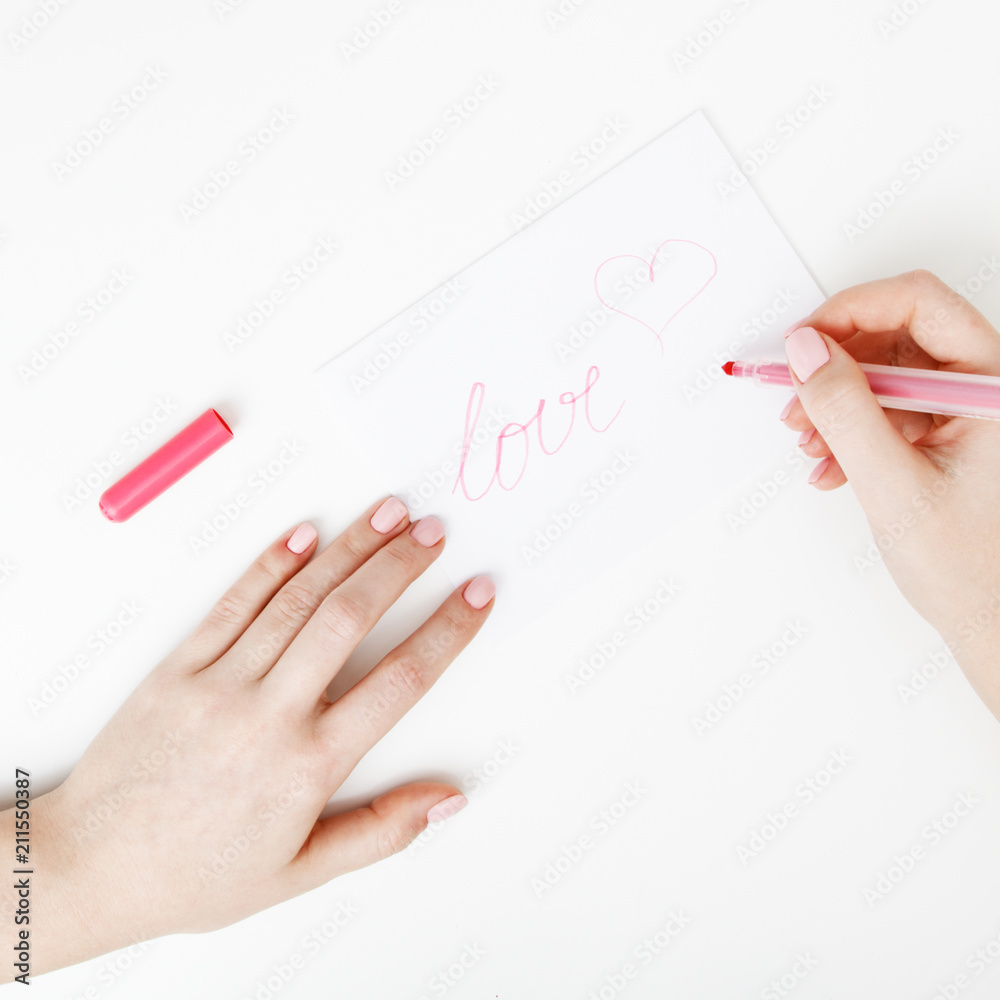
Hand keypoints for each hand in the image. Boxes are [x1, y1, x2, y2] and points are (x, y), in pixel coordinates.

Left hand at [5, 498, 493, 978]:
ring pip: (298, 600)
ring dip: (349, 550)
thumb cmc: (198, 875)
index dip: (447, 631)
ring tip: (388, 514)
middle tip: (434, 533)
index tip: (476, 596)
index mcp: (308, 766)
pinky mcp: (179, 668)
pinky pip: (233, 604)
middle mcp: (269, 714)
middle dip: (401, 567)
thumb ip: (380, 832)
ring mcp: (220, 683)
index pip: (400, 681)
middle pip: (350, 619)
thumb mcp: (299, 872)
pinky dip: (272, 564)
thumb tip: (448, 798)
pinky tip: (306, 533)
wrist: (92, 867)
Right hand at [780, 269, 999, 717]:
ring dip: (834, 403)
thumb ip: (846, 411)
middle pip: (896, 335)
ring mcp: (962, 412)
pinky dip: (847, 432)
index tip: (801, 342)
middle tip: (792, 396)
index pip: (919, 304)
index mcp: (992, 386)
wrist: (993, 625)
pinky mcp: (942, 436)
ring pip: (883, 375)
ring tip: (808, 442)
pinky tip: (830, 465)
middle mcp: (982, 388)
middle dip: (835, 365)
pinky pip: (884, 411)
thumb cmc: (971, 569)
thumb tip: (807, 349)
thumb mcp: (894, 484)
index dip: (851, 311)